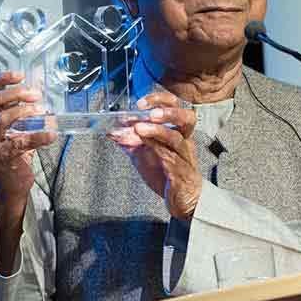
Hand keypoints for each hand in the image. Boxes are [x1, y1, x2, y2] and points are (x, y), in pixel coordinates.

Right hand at [0, 71, 56, 210]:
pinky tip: (52, 134)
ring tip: (42, 111)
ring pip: (1, 119)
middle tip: (36, 95)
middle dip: (16, 94)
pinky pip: (20, 142)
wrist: (9, 182)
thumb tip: (38, 88)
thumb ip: (17, 107)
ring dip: (24, 111)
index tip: (21, 75)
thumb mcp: (11, 125)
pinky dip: (39, 136)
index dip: (1, 79)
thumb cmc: (12, 149)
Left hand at [108, 93, 200, 219]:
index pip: (175, 107)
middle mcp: (184, 141)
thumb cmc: (169, 174)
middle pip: (186, 118)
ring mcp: (184, 157)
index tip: (141, 103)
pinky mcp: (180, 173)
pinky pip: (172, 159)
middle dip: (168, 111)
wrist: (184, 199)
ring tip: (140, 128)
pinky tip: (144, 147)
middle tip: (150, 112)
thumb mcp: (145, 154)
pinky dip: (156, 150)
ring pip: (177, 138)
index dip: (160, 101)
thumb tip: (113, 129)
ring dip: (158, 131)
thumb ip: (130, 141)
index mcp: (178, 132)